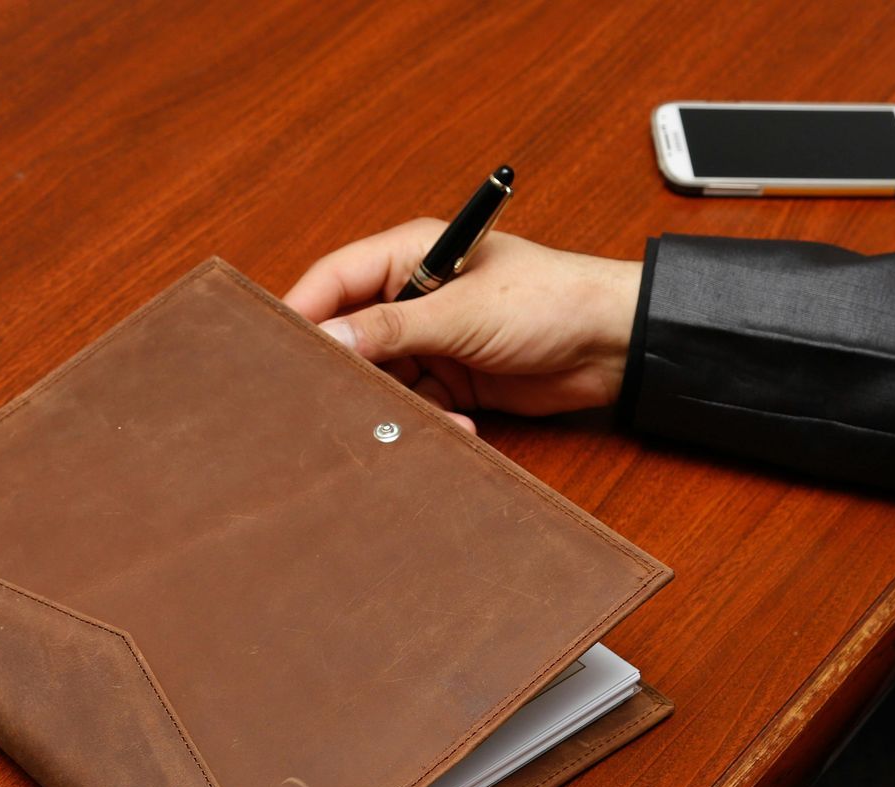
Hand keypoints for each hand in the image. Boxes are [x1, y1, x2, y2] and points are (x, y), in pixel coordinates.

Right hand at [284, 220, 642, 420]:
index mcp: (412, 254)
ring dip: (396, 404)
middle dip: (350, 369)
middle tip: (337, 401)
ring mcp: (434, 339)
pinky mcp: (454, 378)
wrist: (614, 346)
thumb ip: (392, 328)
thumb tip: (329, 339)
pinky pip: (419, 404)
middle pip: (353, 334)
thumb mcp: (464, 313)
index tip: (279, 353)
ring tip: (419, 417)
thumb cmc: (551, 301)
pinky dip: (431, 420)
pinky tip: (462, 423)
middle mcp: (416, 294)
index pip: (334, 279)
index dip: (303, 313)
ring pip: (384, 378)